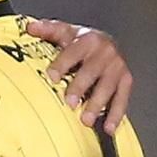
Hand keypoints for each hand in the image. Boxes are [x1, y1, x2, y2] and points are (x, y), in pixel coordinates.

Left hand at [22, 18, 132, 132]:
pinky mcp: (126, 80)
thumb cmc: (82, 42)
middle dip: (80, 87)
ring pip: (107, 87)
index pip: (73, 52)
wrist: (108, 43)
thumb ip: (48, 30)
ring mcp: (117, 67)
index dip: (62, 64)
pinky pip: (122, 99)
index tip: (51, 77)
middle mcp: (105, 52)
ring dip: (97, 104)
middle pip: (91, 71)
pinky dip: (116, 114)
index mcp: (88, 39)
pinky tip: (108, 128)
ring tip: (86, 120)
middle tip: (70, 102)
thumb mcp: (65, 33)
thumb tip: (30, 27)